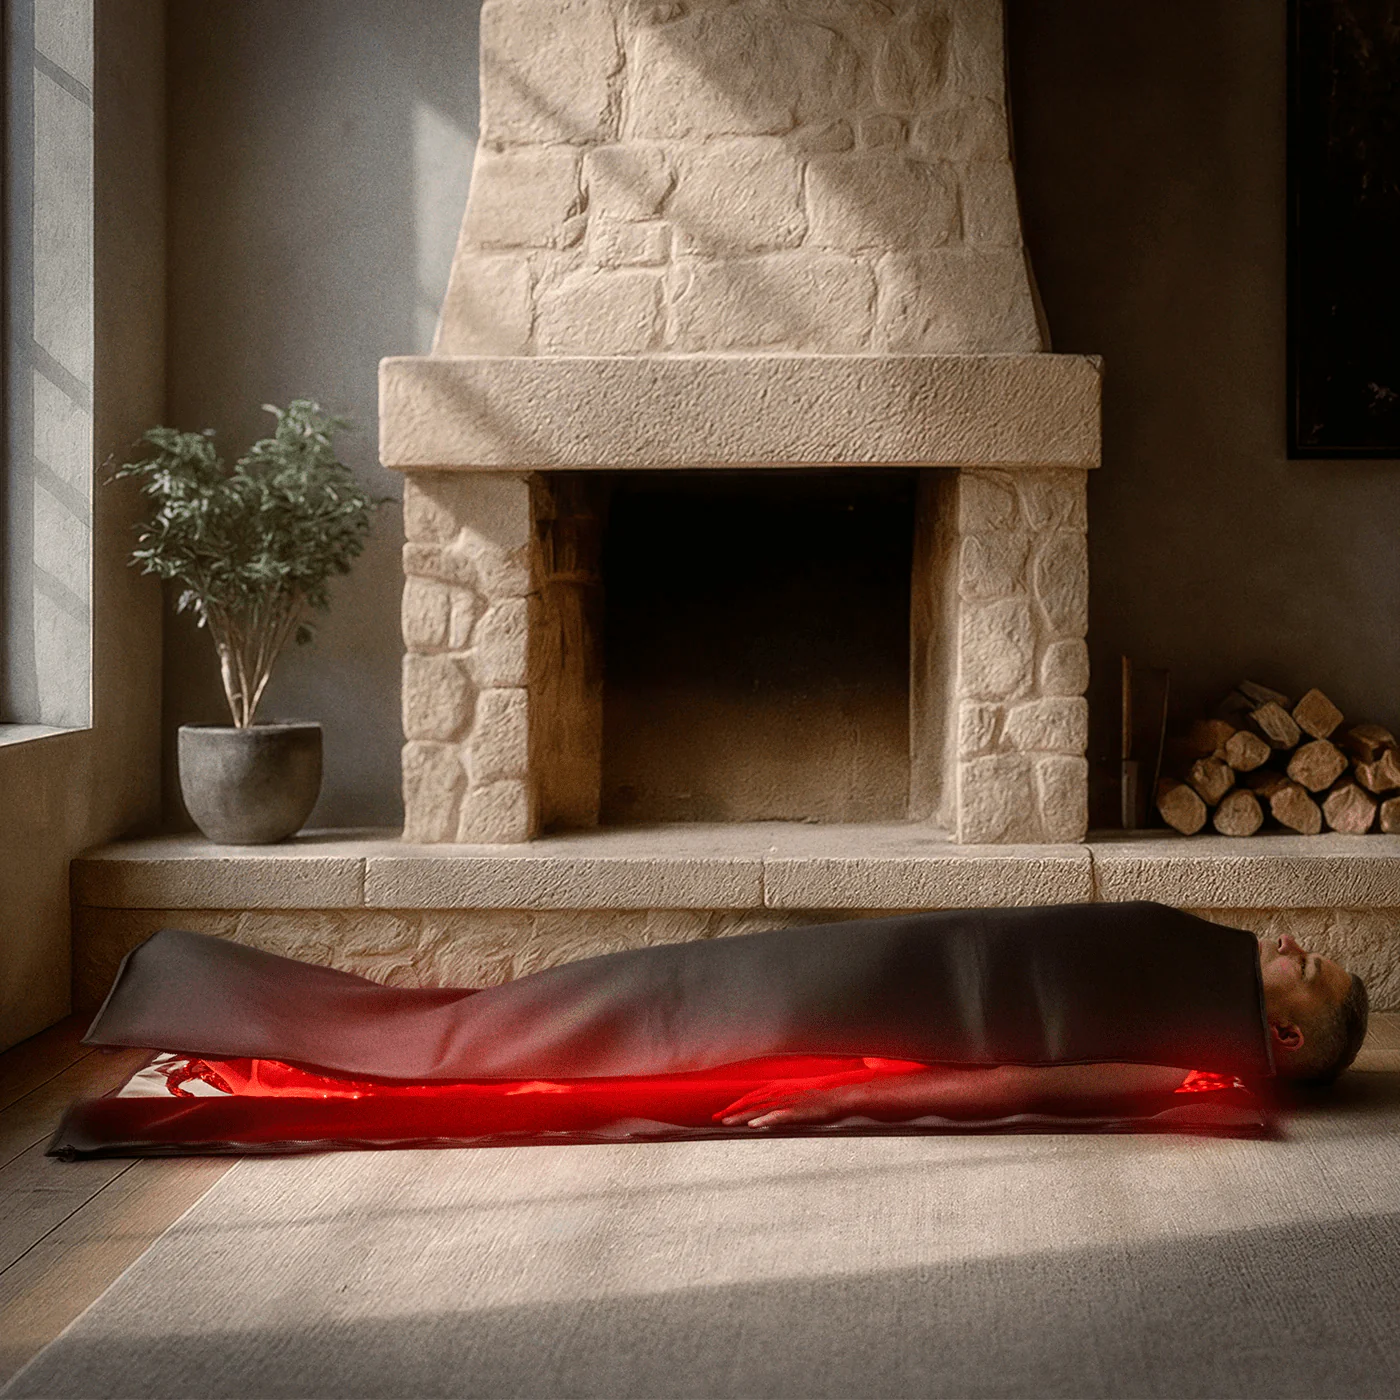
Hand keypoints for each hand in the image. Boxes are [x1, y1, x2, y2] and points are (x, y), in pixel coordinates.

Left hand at [716, 1074, 868, 1127]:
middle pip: (751, 1102)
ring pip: (760, 1110)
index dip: (735, 1105)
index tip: (721, 1113)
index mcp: (779, 1088)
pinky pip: (778, 1116)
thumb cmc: (820, 1096)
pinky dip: (765, 1120)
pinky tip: (754, 1125)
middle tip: (715, 1119)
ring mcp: (787, 1102)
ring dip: (742, 1116)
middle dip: (732, 1111)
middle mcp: (780, 1093)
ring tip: (726, 1122)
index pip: (751, 1097)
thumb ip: (782, 1100)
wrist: (840, 1094)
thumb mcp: (797, 1094)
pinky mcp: (798, 1111)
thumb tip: (769, 1111)